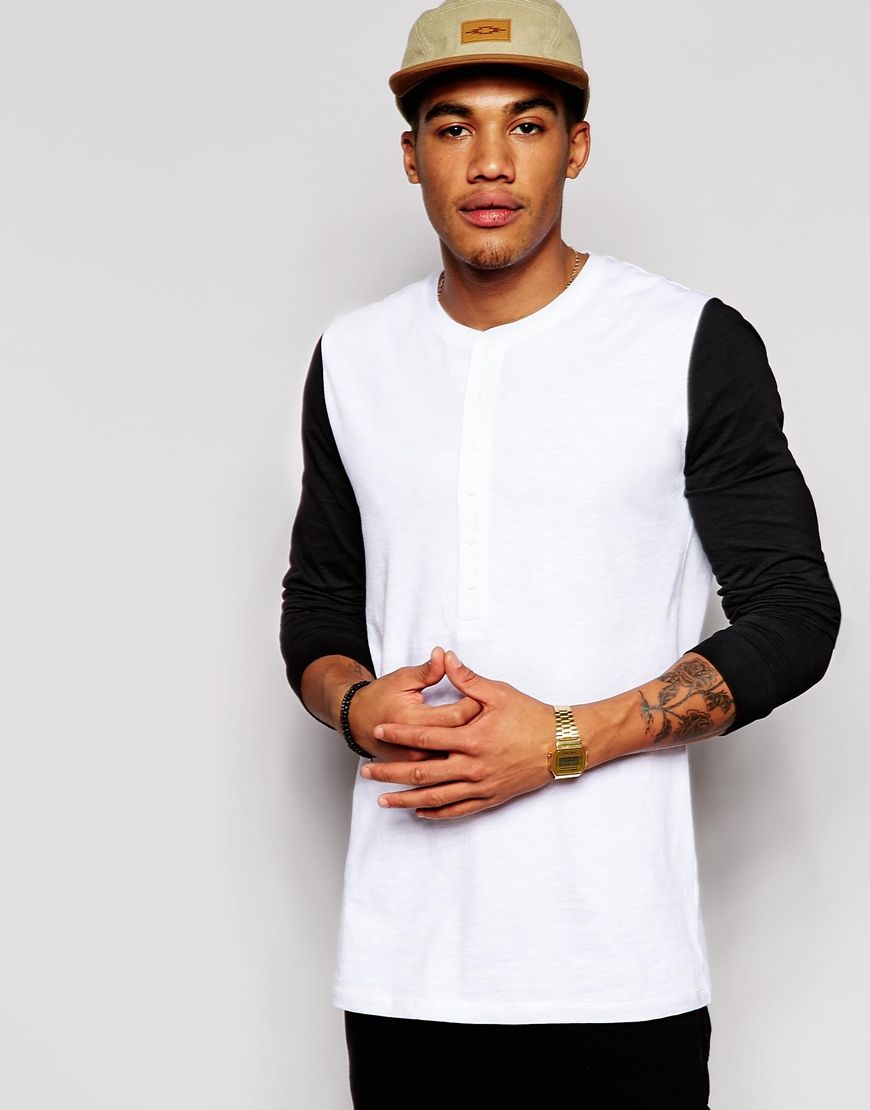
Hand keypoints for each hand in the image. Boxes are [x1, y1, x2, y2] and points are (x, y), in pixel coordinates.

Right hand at [346, 646, 482, 761]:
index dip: (473, 704)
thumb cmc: (381, 697)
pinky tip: (469, 747)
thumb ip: (427, 670)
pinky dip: (458, 756)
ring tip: (484, 731)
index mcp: (414, 720)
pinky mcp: (417, 768)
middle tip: (490, 713)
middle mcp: (416, 745)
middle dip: (477, 725)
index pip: (456, 716)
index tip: (483, 695)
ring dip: (469, 744)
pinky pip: (444, 766)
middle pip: (459, 738)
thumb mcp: (403, 679)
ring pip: (453, 756)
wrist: (357, 723)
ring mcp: (417, 760)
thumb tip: (445, 655)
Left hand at [360, 650, 554, 818]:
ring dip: (407, 799)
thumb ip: (467, 679)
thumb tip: (445, 657)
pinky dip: (437, 812)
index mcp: (472, 738)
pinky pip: (459, 810)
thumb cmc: (532, 716)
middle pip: (422, 773)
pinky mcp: (492, 798)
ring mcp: (482, 786)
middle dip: (391, 773)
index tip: (378, 731)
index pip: (425, 737)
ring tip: (384, 801)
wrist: (563, 745)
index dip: (399, 734)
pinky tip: (420, 812)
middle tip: (367, 773)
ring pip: (436, 798)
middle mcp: (473, 766)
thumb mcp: (499, 693)